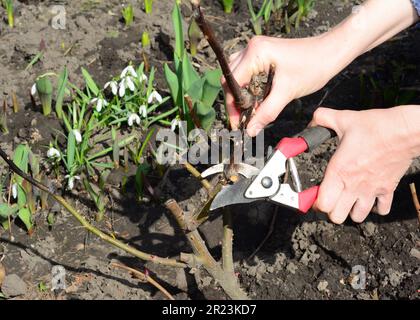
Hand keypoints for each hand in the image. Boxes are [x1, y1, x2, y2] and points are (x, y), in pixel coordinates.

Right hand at [224, 35, 338, 135]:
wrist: (330, 53)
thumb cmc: (312, 67)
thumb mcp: (287, 93)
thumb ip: (266, 112)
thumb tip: (250, 130)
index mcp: (255, 53)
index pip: (232, 82)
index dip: (232, 105)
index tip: (237, 123)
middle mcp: (251, 48)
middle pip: (231, 79)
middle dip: (236, 101)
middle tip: (242, 120)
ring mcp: (256, 50)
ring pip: (238, 77)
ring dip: (242, 95)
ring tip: (250, 111)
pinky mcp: (262, 55)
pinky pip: (247, 73)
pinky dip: (249, 88)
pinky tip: (257, 100)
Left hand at [311, 106, 419, 223]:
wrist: (405, 131)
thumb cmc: (376, 127)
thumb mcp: (344, 119)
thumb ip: (323, 118)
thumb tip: (312, 121)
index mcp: (339, 171)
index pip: (322, 203)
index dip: (315, 203)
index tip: (314, 196)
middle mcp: (354, 185)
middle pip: (336, 216)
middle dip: (330, 210)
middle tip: (330, 199)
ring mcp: (371, 190)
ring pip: (357, 217)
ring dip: (350, 211)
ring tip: (348, 199)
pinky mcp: (387, 190)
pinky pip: (381, 210)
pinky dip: (374, 207)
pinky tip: (369, 196)